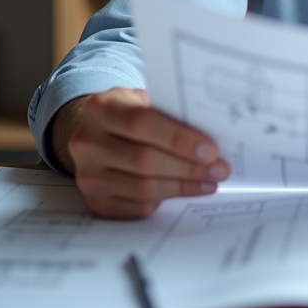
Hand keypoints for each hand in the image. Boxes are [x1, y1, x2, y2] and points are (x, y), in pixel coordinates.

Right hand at [51, 87, 231, 218]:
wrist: (96, 134)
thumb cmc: (130, 114)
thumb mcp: (143, 100)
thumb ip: (169, 112)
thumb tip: (212, 134)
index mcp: (102, 108)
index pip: (142, 123)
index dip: (179, 139)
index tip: (210, 150)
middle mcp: (88, 142)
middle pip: (145, 160)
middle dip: (189, 167)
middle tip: (220, 169)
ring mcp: (88, 175)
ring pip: (143, 188)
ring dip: (183, 187)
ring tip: (210, 182)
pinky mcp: (96, 201)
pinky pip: (137, 207)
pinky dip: (166, 201)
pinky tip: (186, 192)